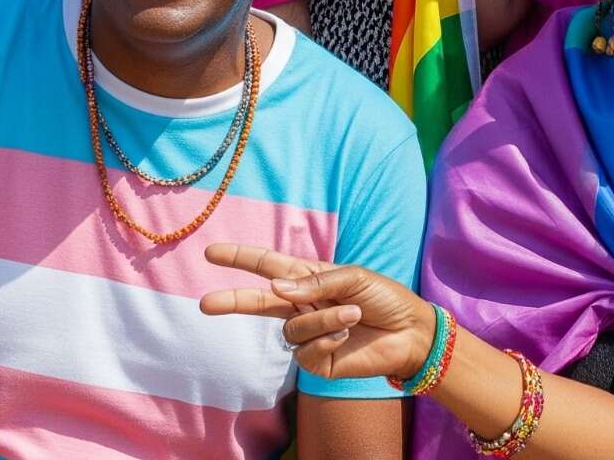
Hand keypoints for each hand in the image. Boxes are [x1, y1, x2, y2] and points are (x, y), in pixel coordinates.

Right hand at [201, 243, 434, 381]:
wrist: (408, 331)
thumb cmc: (384, 296)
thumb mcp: (353, 277)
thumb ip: (315, 282)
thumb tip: (276, 287)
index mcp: (310, 279)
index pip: (269, 266)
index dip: (242, 258)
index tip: (212, 253)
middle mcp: (303, 306)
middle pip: (260, 302)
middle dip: (234, 301)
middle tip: (205, 303)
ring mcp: (308, 334)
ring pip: (293, 328)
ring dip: (323, 318)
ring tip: (352, 313)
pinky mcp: (317, 361)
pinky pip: (307, 349)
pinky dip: (328, 337)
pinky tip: (347, 334)